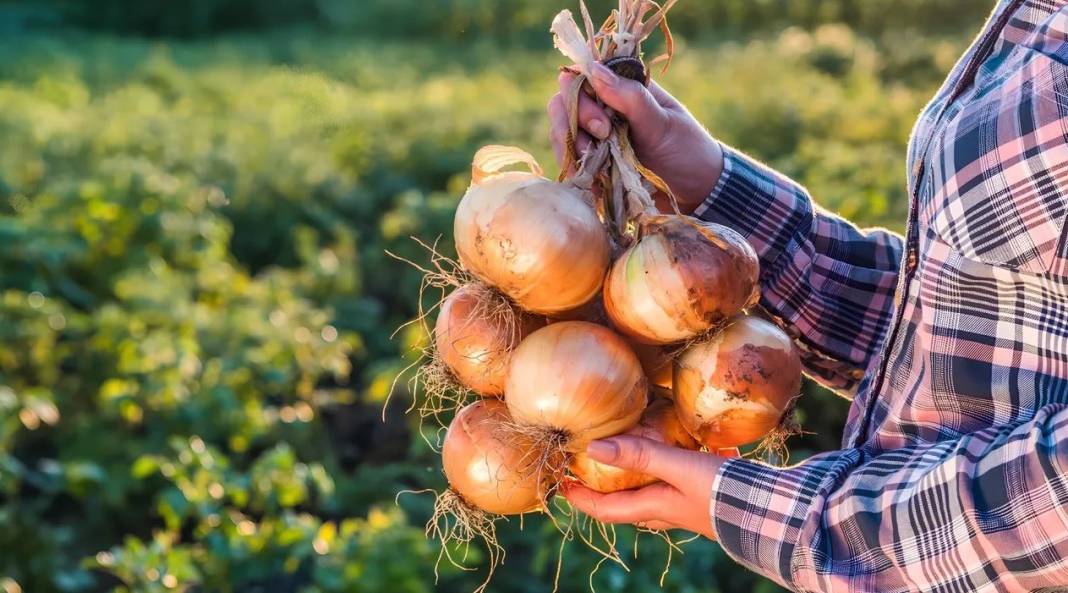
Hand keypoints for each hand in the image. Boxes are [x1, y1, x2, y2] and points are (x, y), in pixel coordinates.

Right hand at [547, 62, 724, 212]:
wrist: (697, 192)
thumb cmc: (687, 150)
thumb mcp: (662, 123)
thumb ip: (630, 98)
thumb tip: (594, 71)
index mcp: (623, 89)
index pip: (582, 78)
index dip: (580, 96)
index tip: (603, 123)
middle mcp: (604, 109)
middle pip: (562, 105)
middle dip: (574, 125)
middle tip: (603, 141)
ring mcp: (595, 137)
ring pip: (561, 134)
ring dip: (571, 148)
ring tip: (597, 166)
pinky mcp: (593, 164)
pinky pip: (568, 161)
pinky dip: (573, 168)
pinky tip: (591, 180)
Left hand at [560, 435, 728, 538]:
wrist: (773, 510)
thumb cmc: (723, 491)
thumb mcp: (679, 467)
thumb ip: (640, 455)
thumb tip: (593, 448)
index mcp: (654, 508)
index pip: (604, 509)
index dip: (580, 498)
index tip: (560, 483)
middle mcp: (666, 511)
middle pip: (624, 502)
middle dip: (604, 486)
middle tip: (589, 463)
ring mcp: (686, 505)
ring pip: (650, 491)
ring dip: (635, 474)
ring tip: (627, 449)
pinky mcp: (705, 495)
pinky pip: (676, 480)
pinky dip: (668, 464)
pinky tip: (679, 444)